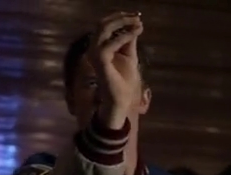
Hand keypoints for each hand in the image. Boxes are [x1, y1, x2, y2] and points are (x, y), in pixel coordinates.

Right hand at [88, 11, 143, 128]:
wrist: (120, 101)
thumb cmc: (123, 82)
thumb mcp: (129, 56)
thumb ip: (129, 41)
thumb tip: (134, 25)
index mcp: (99, 47)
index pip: (104, 25)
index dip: (120, 18)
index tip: (136, 16)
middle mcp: (93, 49)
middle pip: (102, 24)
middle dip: (121, 17)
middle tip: (137, 17)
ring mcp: (94, 54)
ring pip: (103, 29)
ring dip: (122, 23)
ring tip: (138, 23)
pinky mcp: (99, 61)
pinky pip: (110, 44)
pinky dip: (124, 37)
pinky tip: (135, 34)